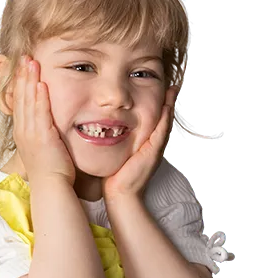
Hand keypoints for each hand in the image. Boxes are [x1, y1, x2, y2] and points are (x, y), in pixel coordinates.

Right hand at [12, 55, 75, 185]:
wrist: (52, 187)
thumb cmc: (53, 172)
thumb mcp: (44, 149)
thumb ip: (45, 135)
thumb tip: (50, 128)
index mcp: (22, 133)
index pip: (20, 103)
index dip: (21, 84)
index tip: (24, 68)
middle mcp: (22, 131)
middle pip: (20, 98)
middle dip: (22, 76)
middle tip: (25, 57)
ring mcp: (30, 134)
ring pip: (28, 101)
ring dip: (29, 80)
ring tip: (31, 62)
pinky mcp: (41, 136)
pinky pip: (39, 112)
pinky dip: (39, 96)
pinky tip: (41, 82)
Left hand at [102, 86, 178, 202]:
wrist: (120, 194)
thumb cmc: (114, 175)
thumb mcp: (117, 152)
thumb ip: (114, 139)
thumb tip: (103, 127)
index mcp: (146, 144)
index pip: (155, 119)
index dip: (159, 104)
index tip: (159, 88)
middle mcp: (154, 145)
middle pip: (164, 118)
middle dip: (168, 100)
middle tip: (172, 83)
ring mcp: (155, 149)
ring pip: (165, 123)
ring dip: (170, 105)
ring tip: (172, 89)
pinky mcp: (153, 153)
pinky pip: (161, 132)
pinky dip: (164, 119)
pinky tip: (166, 107)